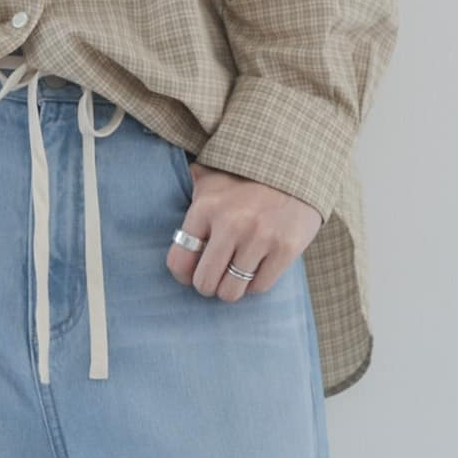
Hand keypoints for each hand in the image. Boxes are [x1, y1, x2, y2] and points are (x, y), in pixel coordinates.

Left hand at [166, 162, 322, 301]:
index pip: (179, 262)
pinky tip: (258, 267)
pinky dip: (256, 284)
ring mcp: (260, 237)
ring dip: (231, 287)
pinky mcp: (286, 248)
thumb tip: (158, 194)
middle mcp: (231, 223)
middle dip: (208, 284)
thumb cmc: (249, 177)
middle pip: (204, 283)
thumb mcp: (213, 176)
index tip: (192, 271)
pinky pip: (259, 287)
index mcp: (206, 207)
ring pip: (231, 291)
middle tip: (217, 275)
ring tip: (236, 273)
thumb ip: (190, 191)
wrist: (299, 165)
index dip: (184, 274)